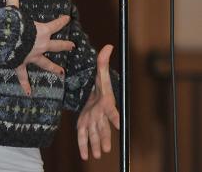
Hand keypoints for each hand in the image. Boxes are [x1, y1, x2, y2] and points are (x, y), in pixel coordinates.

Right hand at [6, 0, 73, 95]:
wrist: (6, 41)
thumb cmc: (13, 25)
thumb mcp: (14, 12)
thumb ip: (14, 2)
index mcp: (41, 31)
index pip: (55, 25)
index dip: (62, 21)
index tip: (68, 19)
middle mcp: (40, 45)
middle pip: (56, 46)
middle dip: (64, 46)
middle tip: (72, 47)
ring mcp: (32, 56)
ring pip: (45, 63)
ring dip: (53, 68)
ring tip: (62, 73)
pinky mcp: (22, 64)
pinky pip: (24, 75)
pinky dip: (25, 84)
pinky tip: (29, 92)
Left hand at [77, 44, 119, 159]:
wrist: (92, 92)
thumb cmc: (98, 84)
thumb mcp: (100, 72)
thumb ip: (103, 61)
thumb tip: (109, 45)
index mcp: (106, 102)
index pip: (112, 111)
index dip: (115, 117)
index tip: (119, 125)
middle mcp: (100, 114)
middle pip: (103, 127)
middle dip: (104, 137)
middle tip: (105, 149)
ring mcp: (93, 120)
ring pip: (95, 133)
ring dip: (96, 144)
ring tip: (97, 154)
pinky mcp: (84, 123)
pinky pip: (83, 135)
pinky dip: (84, 146)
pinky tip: (85, 156)